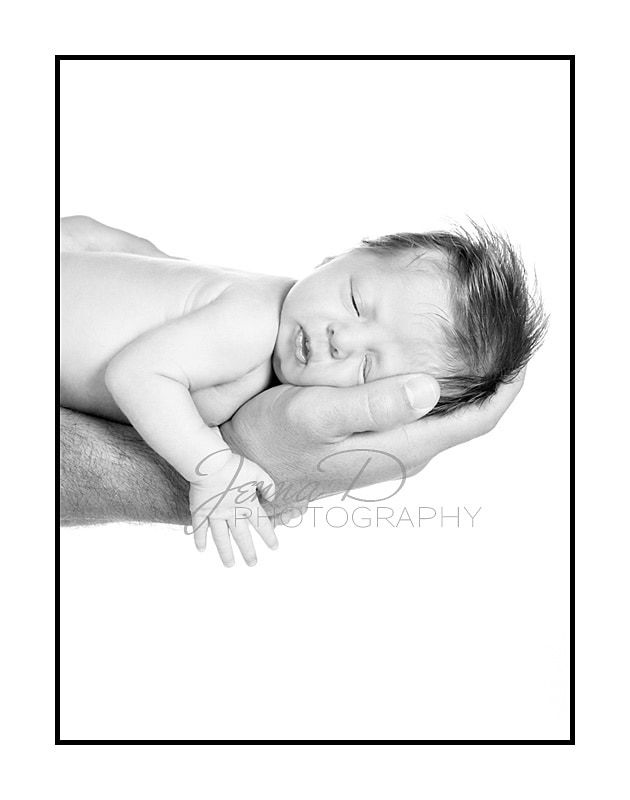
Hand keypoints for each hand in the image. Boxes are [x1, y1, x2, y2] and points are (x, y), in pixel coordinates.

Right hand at [188, 453, 277, 566]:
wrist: (211, 463)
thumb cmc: (234, 466)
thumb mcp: (257, 472)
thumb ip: (267, 485)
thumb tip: (272, 498)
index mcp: (247, 504)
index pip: (261, 524)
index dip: (269, 536)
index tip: (274, 548)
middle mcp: (232, 513)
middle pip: (242, 537)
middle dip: (248, 552)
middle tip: (252, 564)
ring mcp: (215, 514)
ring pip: (221, 537)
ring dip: (225, 552)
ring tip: (229, 565)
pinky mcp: (201, 510)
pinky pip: (199, 528)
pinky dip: (200, 538)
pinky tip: (201, 549)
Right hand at [221, 371, 524, 514]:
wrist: (243, 472)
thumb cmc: (273, 439)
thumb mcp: (317, 413)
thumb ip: (374, 403)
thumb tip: (433, 388)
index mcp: (402, 446)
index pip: (478, 420)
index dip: (508, 388)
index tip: (524, 352)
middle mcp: (405, 452)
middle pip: (467, 417)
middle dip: (492, 381)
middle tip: (500, 336)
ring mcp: (390, 449)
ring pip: (443, 414)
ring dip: (465, 384)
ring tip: (472, 342)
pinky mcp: (374, 442)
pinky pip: (419, 414)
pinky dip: (433, 388)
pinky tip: (422, 362)